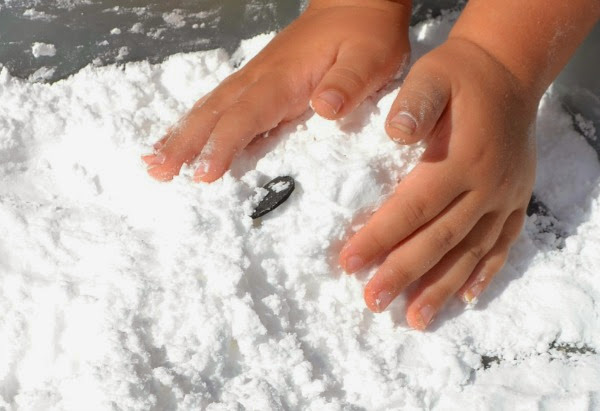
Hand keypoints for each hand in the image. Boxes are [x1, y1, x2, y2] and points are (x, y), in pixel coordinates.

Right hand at [142, 0, 410, 181]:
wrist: (357, 2)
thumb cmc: (366, 33)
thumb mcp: (369, 58)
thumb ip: (347, 84)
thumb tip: (323, 109)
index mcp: (284, 77)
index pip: (245, 114)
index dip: (223, 145)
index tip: (203, 174)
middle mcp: (261, 77)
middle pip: (215, 111)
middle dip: (185, 142)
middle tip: (157, 172)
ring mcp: (256, 77)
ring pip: (211, 106)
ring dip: (182, 133)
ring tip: (156, 161)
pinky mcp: (260, 80)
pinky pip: (222, 104)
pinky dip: (198, 123)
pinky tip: (186, 137)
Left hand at [339, 38, 537, 329]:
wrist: (507, 71)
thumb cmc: (459, 75)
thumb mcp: (432, 76)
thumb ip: (415, 103)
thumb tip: (395, 133)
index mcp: (461, 159)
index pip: (414, 207)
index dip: (380, 237)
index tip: (348, 263)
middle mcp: (486, 186)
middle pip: (439, 239)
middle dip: (403, 272)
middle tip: (372, 301)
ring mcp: (505, 198)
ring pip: (471, 252)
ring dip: (442, 287)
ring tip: (416, 319)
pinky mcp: (515, 202)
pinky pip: (502, 245)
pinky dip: (484, 273)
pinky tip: (466, 298)